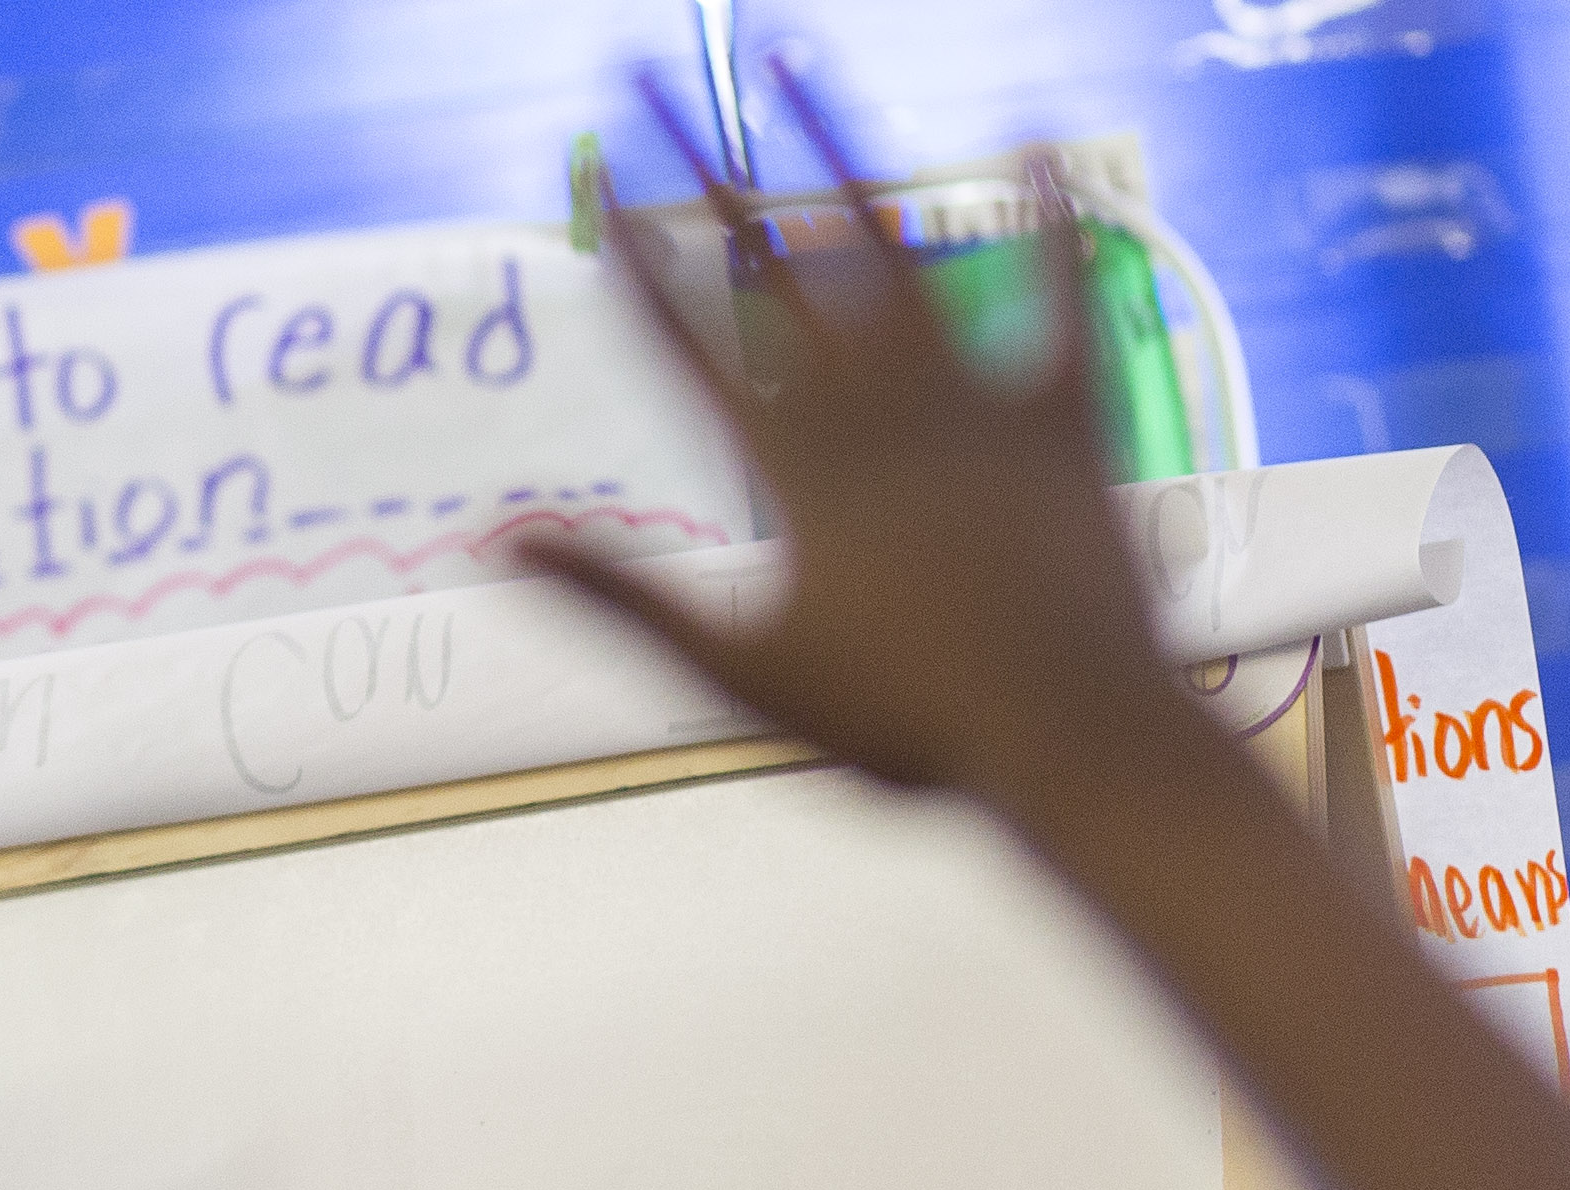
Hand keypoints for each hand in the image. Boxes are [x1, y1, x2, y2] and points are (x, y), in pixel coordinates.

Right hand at [514, 74, 1185, 816]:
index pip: (691, 349)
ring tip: (801, 75)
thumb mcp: (739, 674)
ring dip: (845, 159)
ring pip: (895, 257)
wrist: (1069, 734)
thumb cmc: (903, 726)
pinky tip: (1038, 143)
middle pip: (776, 274)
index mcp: (795, 471)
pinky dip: (1051, 217)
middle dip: (711, 180)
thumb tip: (500, 540)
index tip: (602, 190)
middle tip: (662, 95)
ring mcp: (975, 402)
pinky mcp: (1064, 415)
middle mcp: (878, 410)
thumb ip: (619, 597)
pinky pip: (1059, 293)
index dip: (642, 268)